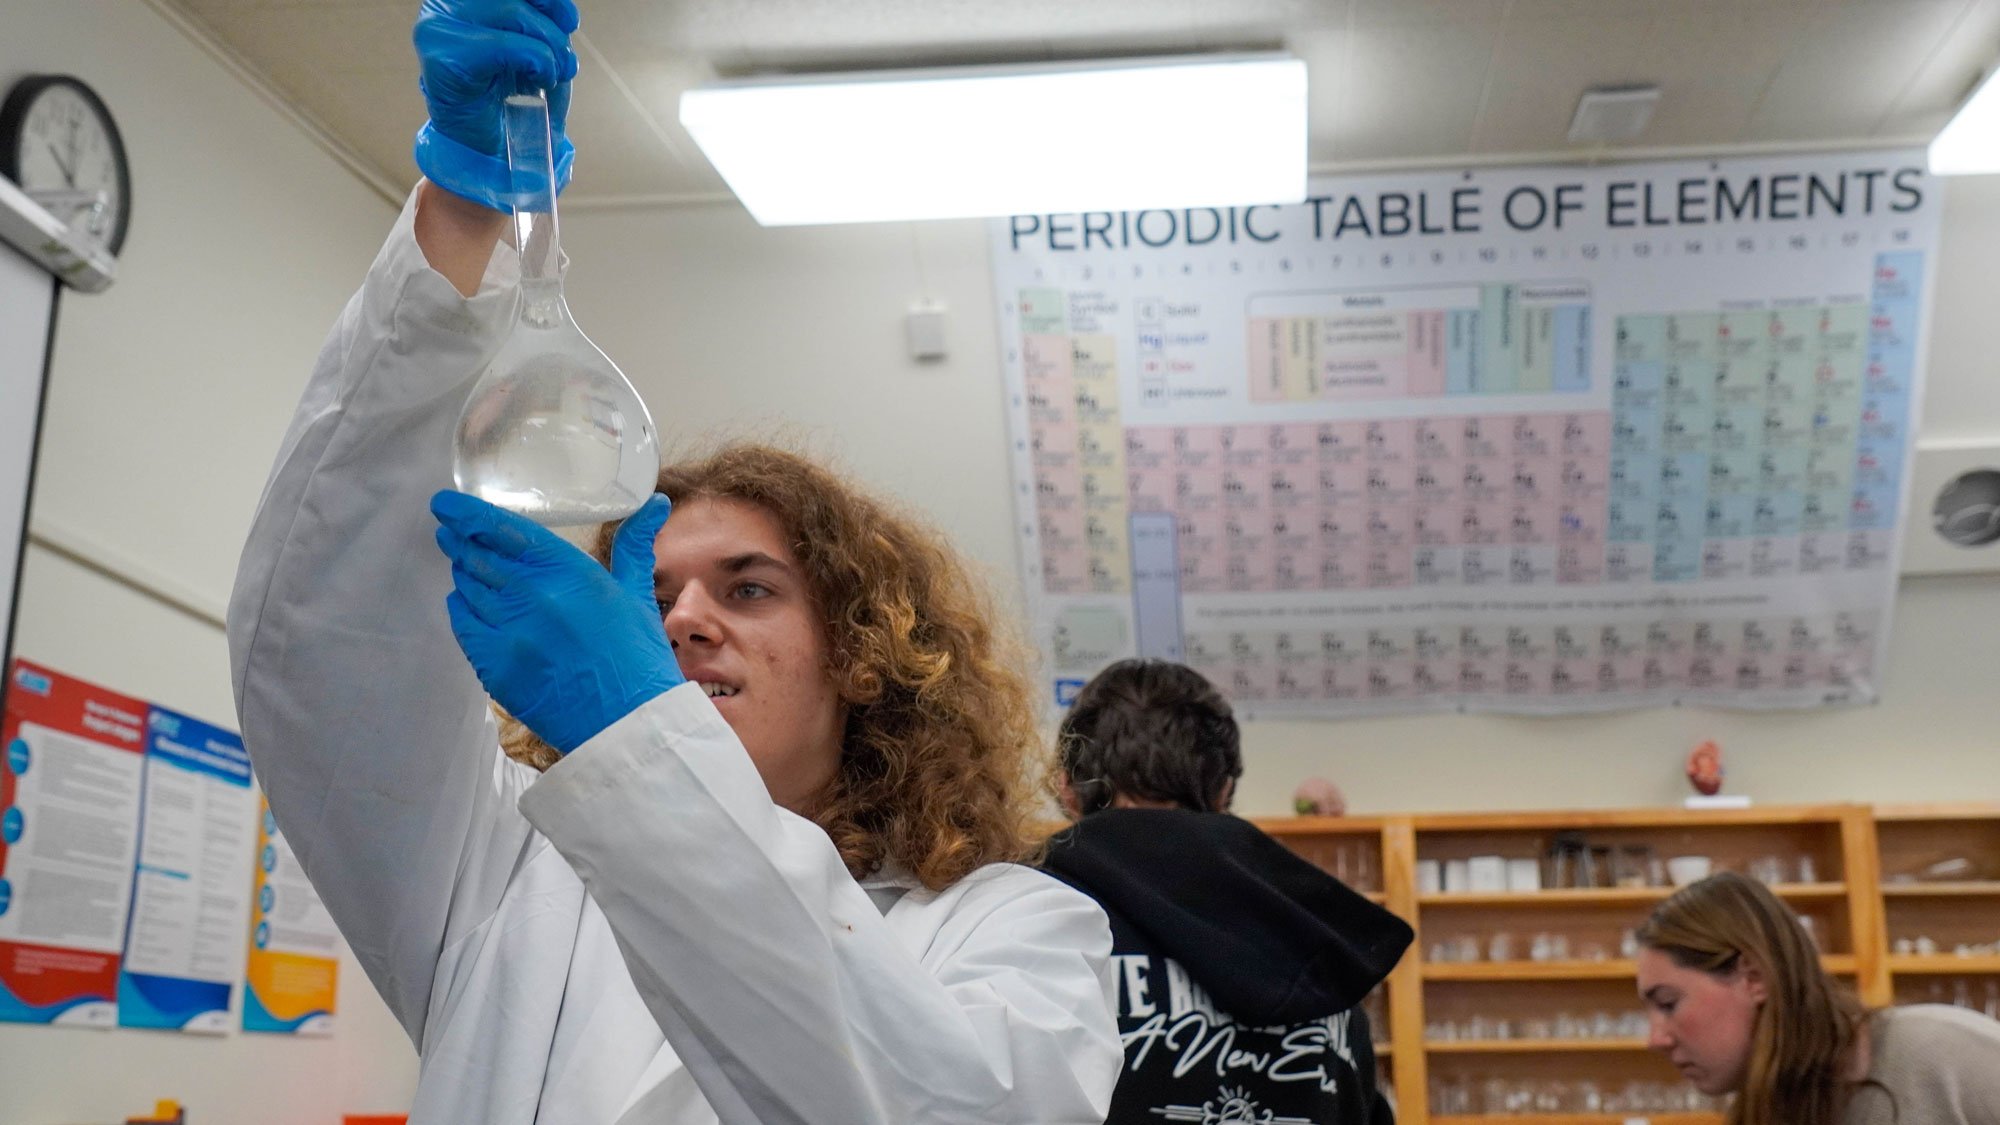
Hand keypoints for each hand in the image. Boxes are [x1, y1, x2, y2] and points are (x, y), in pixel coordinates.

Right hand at [412, 0, 579, 211]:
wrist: (496, 154)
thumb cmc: (515, 100)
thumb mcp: (538, 48)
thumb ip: (542, 20)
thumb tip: (561, 9)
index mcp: (467, 1)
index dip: (548, 0)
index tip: (568, 21)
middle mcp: (445, 5)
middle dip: (550, 28)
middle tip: (564, 62)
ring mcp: (438, 28)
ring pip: (511, 10)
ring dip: (547, 46)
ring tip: (553, 73)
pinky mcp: (442, 57)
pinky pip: (502, 45)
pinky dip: (533, 60)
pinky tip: (538, 79)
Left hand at [432, 491, 683, 753]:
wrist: (628, 725)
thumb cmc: (638, 659)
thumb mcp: (637, 594)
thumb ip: (634, 545)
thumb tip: (654, 502)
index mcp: (570, 572)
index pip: (503, 531)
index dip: (466, 513)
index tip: (445, 504)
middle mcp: (534, 597)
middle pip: (476, 556)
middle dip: (458, 540)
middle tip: (450, 531)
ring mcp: (510, 633)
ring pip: (467, 588)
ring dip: (463, 573)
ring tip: (466, 566)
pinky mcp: (495, 666)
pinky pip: (463, 624)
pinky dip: (462, 608)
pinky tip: (470, 604)